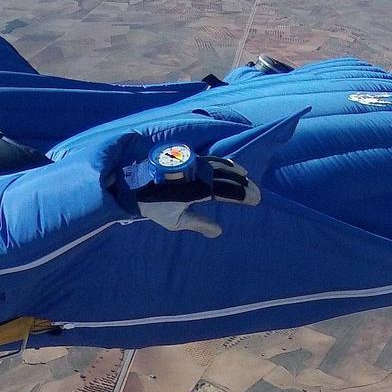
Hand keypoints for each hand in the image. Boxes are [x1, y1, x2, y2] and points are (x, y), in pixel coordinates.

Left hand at [135, 158, 259, 237]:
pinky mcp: (188, 159)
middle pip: (227, 178)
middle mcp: (198, 175)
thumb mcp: (175, 221)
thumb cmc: (154, 206)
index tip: (256, 199)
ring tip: (247, 178)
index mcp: (197, 191)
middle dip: (243, 185)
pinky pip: (211, 160)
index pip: (226, 192)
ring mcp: (193, 164)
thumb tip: (218, 232)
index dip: (242, 195)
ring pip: (220, 166)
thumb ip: (198, 224)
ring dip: (235, 172)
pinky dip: (223, 163)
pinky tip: (230, 165)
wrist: (134, 185)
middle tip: (257, 193)